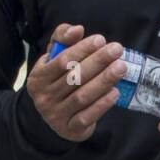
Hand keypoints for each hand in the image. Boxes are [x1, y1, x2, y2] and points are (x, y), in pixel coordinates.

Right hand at [25, 23, 125, 142]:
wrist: (53, 116)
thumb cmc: (57, 80)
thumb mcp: (54, 58)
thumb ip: (63, 38)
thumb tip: (78, 30)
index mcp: (38, 77)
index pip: (60, 61)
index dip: (81, 49)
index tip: (101, 39)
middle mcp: (44, 97)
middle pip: (73, 78)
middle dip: (97, 62)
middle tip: (116, 50)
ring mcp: (56, 115)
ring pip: (82, 96)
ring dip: (103, 81)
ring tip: (121, 67)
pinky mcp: (70, 129)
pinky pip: (87, 116)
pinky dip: (102, 104)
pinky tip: (115, 92)